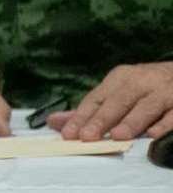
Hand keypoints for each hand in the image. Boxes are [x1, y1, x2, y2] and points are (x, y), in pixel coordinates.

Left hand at [46, 62, 172, 140]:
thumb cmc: (145, 87)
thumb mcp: (118, 91)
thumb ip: (89, 109)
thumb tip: (53, 121)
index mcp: (120, 78)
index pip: (96, 98)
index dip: (82, 116)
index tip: (68, 134)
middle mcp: (140, 81)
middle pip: (118, 102)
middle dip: (101, 120)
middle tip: (87, 136)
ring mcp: (162, 91)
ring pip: (145, 107)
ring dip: (131, 122)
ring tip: (117, 136)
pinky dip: (163, 124)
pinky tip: (153, 135)